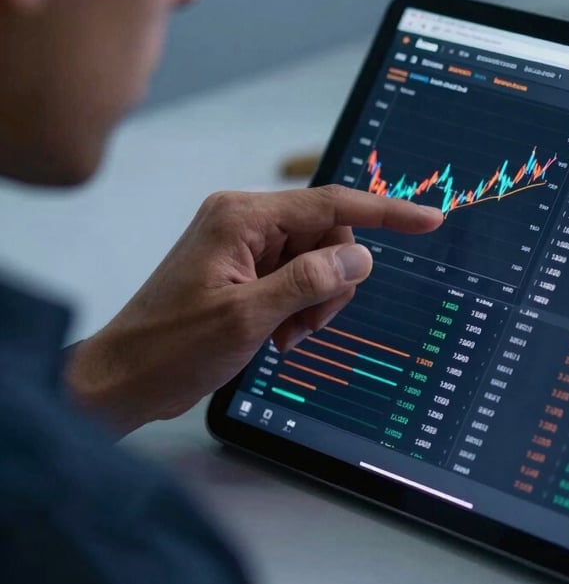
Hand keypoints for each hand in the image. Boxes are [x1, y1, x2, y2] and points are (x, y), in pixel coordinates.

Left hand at [65, 186, 442, 436]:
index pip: (331, 204)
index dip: (385, 213)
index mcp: (242, 218)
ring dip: (314, 302)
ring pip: (317, 262)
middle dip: (330, 282)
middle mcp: (244, 222)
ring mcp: (243, 247)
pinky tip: (276, 336)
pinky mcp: (242, 271)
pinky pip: (296, 279)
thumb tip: (361, 258)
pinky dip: (298, 309)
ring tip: (284, 335)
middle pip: (328, 237)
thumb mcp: (248, 317)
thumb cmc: (171, 347)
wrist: (124, 379)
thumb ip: (309, 281)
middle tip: (304, 323)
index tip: (429, 221)